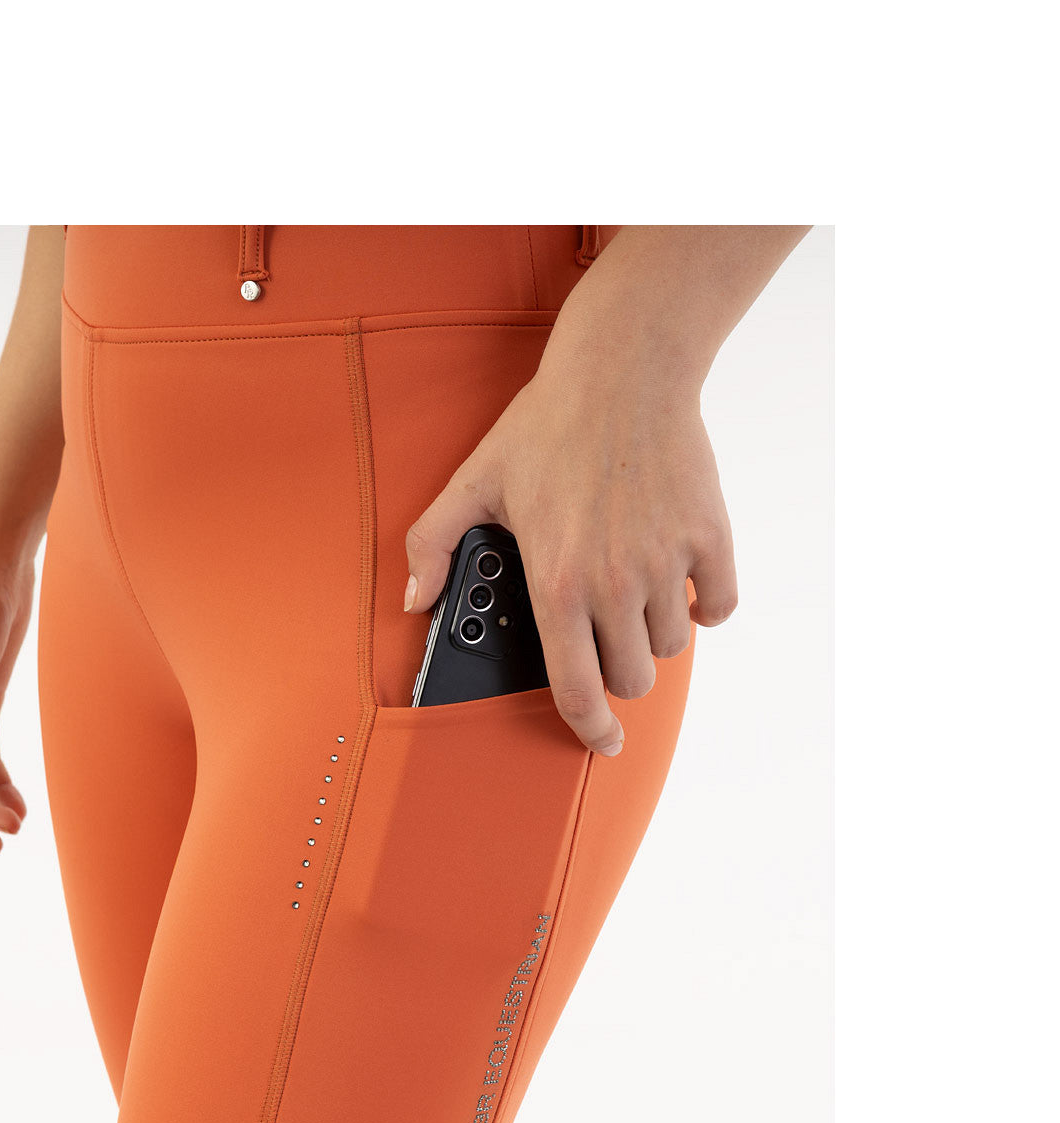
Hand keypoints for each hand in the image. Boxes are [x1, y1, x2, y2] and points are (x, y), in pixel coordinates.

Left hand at [402, 354, 736, 754]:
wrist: (623, 370)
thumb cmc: (546, 425)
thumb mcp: (472, 483)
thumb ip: (432, 546)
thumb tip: (413, 601)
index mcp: (556, 582)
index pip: (576, 689)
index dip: (589, 730)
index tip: (600, 741)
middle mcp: (614, 583)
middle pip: (631, 679)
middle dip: (616, 674)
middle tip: (604, 642)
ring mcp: (666, 562)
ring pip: (671, 647)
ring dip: (652, 637)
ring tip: (632, 599)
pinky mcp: (708, 537)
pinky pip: (719, 606)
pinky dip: (704, 607)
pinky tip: (681, 587)